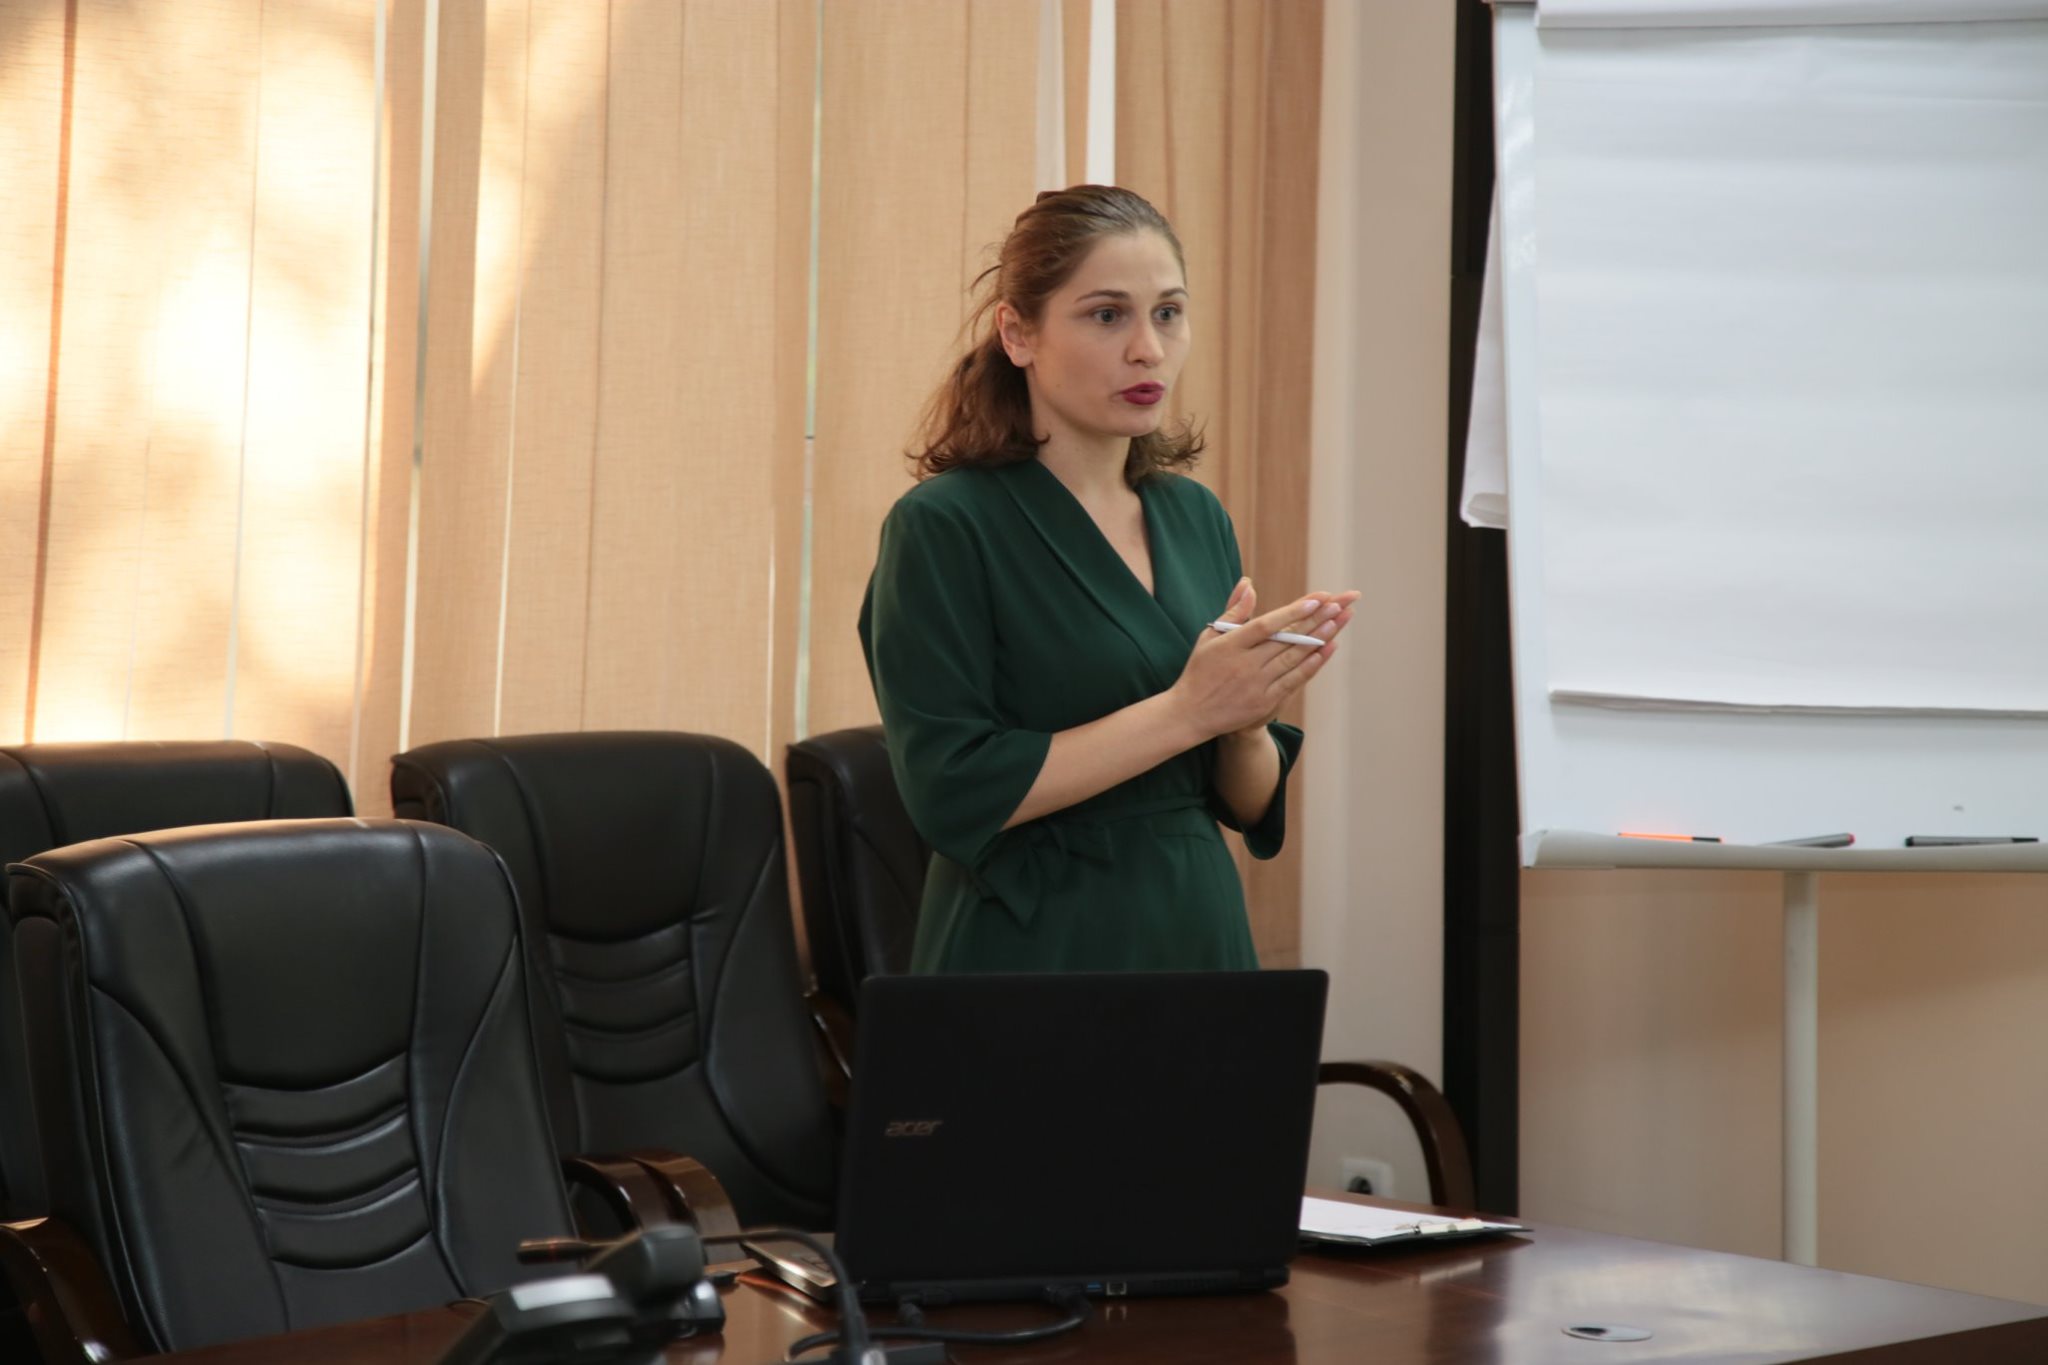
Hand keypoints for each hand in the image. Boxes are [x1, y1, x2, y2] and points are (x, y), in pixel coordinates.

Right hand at [1169, 578, 1359, 740]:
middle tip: (1337, 604)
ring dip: (1318, 638)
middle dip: (1314, 620)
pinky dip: (1311, 665)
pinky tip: (1326, 649)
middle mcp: (1244, 664)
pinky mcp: (1264, 702)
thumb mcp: (1209, 637)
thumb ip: (1233, 611)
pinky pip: (1293, 680)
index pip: (1265, 625)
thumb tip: (1248, 584)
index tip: (1314, 600)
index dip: (1291, 612)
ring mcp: (1256, 685)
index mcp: (1230, 645)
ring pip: (1293, 658)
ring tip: (1337, 621)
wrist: (1191, 714)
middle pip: (1286, 639)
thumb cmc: (1200, 670)